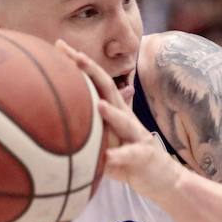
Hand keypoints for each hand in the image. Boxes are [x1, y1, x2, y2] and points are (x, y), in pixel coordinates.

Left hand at [55, 40, 181, 200]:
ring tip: (98, 105)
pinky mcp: (143, 156)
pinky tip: (108, 156)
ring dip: (111, 114)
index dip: (79, 63)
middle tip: (73, 54)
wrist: (163, 176)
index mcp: (114, 111)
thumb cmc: (130, 156)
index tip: (58, 45)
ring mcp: (136, 135)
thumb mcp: (110, 135)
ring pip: (123, 121)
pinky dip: (119, 155)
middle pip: (107, 89)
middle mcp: (125, 117)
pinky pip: (130, 155)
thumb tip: (70, 106)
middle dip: (91, 71)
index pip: (94, 81)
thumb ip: (94, 120)